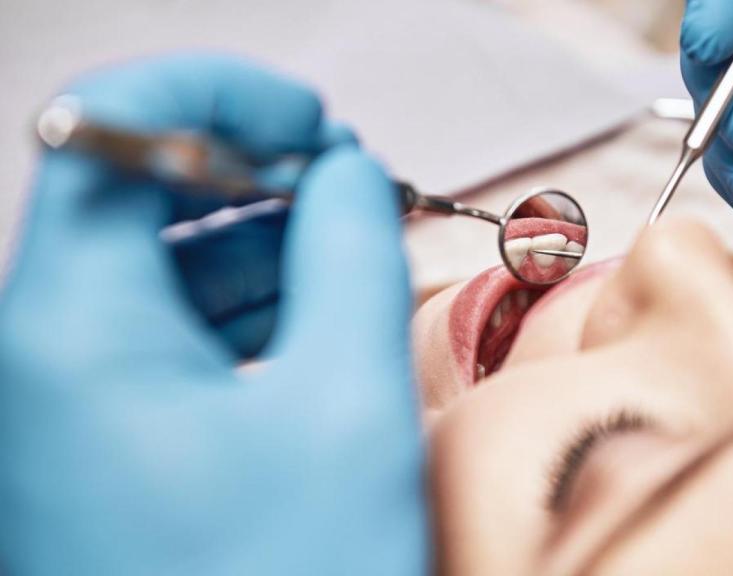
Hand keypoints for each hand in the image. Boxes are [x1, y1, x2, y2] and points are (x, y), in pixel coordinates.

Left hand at [0, 55, 427, 574]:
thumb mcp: (346, 403)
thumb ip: (350, 254)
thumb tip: (346, 174)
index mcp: (72, 330)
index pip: (112, 131)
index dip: (218, 95)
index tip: (306, 117)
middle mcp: (42, 357)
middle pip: (137, 194)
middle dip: (252, 166)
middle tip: (348, 178)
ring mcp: (68, 404)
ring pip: (159, 264)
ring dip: (258, 234)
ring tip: (350, 237)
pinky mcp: (105, 442)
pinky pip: (170, 331)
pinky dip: (246, 300)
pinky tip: (316, 304)